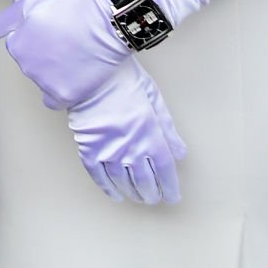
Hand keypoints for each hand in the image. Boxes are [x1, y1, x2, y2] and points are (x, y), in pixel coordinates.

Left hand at [0, 0, 130, 109]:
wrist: (102, 26)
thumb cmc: (70, 10)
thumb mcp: (31, 4)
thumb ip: (8, 21)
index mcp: (17, 45)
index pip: (20, 47)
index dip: (38, 40)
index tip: (52, 36)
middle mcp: (25, 66)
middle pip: (32, 65)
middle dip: (45, 57)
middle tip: (66, 45)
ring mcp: (44, 82)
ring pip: (43, 83)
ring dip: (54, 74)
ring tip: (75, 59)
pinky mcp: (63, 95)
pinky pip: (55, 100)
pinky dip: (62, 93)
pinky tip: (73, 81)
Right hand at [64, 57, 185, 204]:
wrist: (90, 69)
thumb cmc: (123, 79)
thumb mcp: (154, 99)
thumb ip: (167, 129)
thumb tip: (179, 152)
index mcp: (151, 136)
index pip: (165, 171)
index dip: (170, 187)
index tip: (172, 196)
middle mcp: (131, 147)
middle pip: (145, 181)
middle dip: (151, 193)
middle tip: (154, 198)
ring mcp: (108, 149)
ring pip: (123, 181)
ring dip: (132, 193)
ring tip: (137, 198)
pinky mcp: (88, 146)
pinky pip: (98, 174)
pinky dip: (107, 187)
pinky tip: (114, 194)